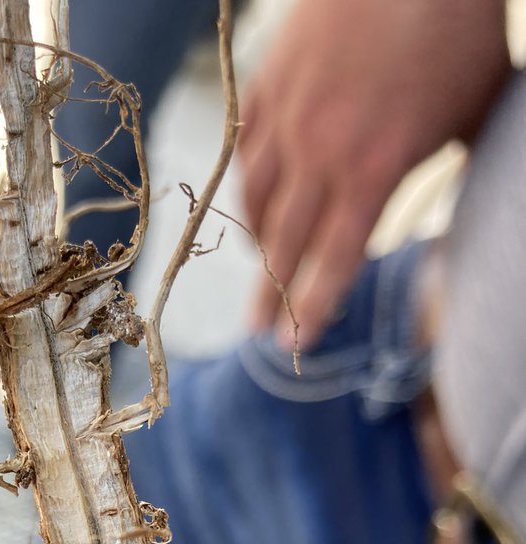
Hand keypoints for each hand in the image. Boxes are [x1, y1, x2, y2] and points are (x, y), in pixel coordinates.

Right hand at [239, 0, 508, 347]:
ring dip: (257, 241)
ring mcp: (286, 117)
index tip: (294, 346)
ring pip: (255, 200)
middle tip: (260, 330)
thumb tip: (430, 202)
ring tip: (261, 265)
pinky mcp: (265, 83)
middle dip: (271, 294)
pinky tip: (253, 201)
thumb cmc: (457, 32)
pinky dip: (246, 185)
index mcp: (372, 171)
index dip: (311, 309)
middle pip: (284, 244)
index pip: (332, 263)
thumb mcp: (465, 117)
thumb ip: (435, 169)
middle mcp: (318, 154)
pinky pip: (243, 152)